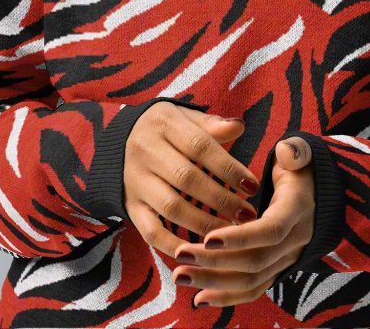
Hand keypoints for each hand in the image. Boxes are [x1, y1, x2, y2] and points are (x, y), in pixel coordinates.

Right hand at [123, 103, 261, 258]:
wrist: (116, 143)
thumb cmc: (166, 130)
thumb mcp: (185, 117)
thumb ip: (211, 125)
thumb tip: (240, 126)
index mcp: (164, 123)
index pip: (200, 146)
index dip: (229, 168)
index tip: (252, 186)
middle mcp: (146, 151)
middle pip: (187, 179)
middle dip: (222, 200)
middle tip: (248, 216)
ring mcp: (135, 181)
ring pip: (172, 207)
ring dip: (205, 224)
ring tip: (231, 233)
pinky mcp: (130, 206)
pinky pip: (151, 231)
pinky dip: (175, 245)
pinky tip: (200, 251)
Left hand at [171, 136, 315, 309]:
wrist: (318, 194)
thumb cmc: (299, 169)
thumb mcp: (300, 154)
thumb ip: (295, 151)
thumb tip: (285, 152)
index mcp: (297, 210)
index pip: (270, 231)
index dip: (240, 237)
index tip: (208, 238)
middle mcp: (294, 241)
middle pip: (255, 262)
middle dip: (216, 262)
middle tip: (181, 256)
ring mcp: (286, 259)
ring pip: (251, 281)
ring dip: (213, 282)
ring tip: (180, 275)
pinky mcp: (276, 269)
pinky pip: (253, 289)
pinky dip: (226, 297)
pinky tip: (198, 299)